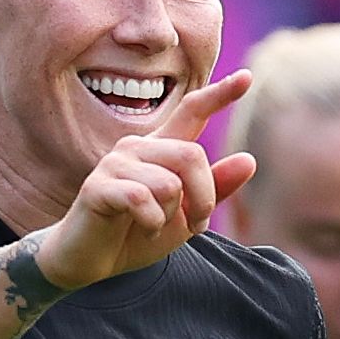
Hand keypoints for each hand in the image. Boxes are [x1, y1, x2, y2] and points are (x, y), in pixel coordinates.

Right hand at [37, 70, 260, 288]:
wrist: (90, 261)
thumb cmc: (135, 235)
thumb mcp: (185, 216)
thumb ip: (214, 190)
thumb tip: (249, 160)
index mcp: (160, 150)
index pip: (191, 111)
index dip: (219, 95)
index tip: (246, 77)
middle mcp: (137, 146)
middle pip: (192, 155)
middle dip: (204, 197)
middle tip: (197, 225)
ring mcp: (115, 163)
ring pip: (170, 183)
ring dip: (172, 216)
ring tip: (156, 226)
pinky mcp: (98, 186)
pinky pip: (143, 200)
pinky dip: (152, 224)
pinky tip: (143, 230)